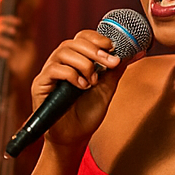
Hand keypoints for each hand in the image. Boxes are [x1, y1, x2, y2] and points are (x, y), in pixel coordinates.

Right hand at [0, 14, 36, 86]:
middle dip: (5, 26)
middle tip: (15, 31)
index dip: (10, 19)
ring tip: (13, 46)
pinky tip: (8, 55)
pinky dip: (0, 51)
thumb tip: (30, 24)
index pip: (3, 20)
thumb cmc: (23, 63)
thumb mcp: (29, 46)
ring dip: (4, 40)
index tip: (20, 22)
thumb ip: (28, 36)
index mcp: (6, 34)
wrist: (16, 80)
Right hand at [30, 30, 128, 148]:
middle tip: (110, 63)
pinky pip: (54, 69)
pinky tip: (82, 87)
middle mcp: (60, 62)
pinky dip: (71, 75)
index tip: (113, 48)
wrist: (74, 137)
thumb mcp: (106, 89)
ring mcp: (49, 72)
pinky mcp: (40, 84)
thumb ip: (115, 70)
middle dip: (95, 50)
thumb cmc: (87, 114)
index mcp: (75, 60)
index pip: (82, 37)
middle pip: (74, 42)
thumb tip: (134, 52)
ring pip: (64, 52)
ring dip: (84, 64)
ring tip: (92, 81)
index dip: (97, 38)